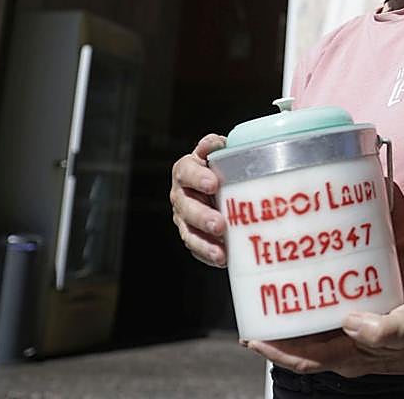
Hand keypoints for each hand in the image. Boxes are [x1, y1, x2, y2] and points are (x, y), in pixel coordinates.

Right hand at [169, 133, 226, 266]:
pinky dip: (208, 254)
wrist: (222, 184)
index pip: (186, 171)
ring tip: (221, 252)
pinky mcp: (192, 235)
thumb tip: (219, 144)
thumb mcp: (221, 152)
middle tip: (219, 224)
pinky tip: (222, 259)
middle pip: (186, 206)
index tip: (213, 184)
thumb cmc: (223, 165)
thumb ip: (217, 147)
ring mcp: (184, 217)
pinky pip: (196, 247)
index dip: (198, 177)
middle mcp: (181, 193)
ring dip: (204, 242)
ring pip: (189, 231)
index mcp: (186, 169)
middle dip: (202, 217)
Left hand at [243, 302, 403, 376]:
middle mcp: (343, 354)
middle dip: (273, 339)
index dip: (275, 351)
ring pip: (309, 339)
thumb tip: (350, 323)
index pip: (302, 359)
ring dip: (288, 327)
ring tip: (269, 305)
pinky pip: (324, 326)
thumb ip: (380, 330)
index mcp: (349, 358)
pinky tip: (304, 297)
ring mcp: (349, 343)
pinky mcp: (356, 329)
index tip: (252, 338)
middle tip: (251, 316)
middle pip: (298, 351)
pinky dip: (309, 315)